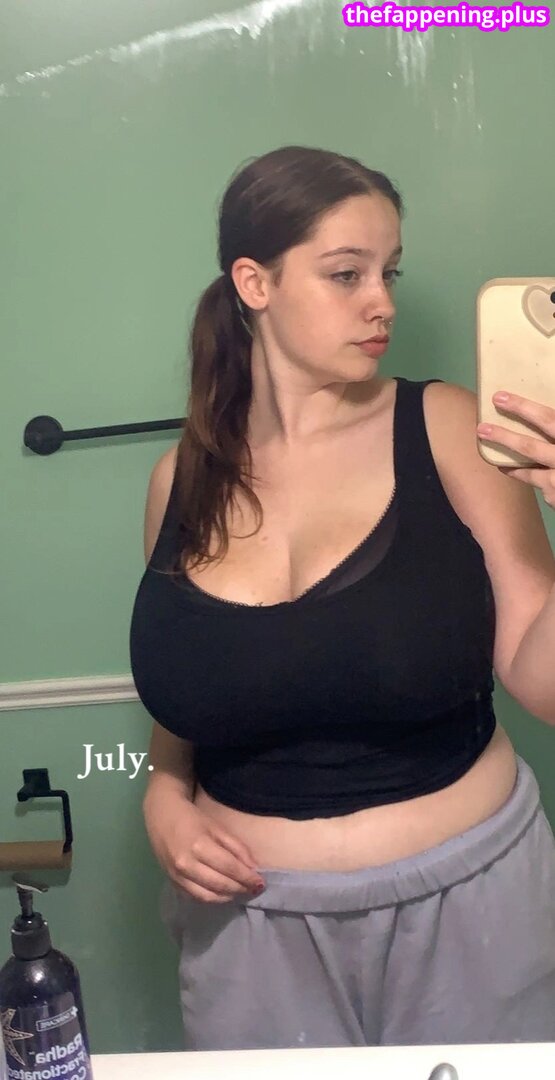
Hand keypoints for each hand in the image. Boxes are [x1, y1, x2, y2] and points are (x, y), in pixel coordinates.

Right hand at [144, 788, 264, 903]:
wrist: (161, 816)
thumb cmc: (193, 818)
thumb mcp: (217, 827)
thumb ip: (236, 847)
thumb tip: (253, 867)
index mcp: (200, 846)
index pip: (230, 868)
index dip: (247, 877)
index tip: (261, 882)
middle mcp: (187, 864)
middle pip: (220, 884)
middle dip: (240, 888)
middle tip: (254, 888)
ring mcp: (177, 876)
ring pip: (208, 896)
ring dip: (228, 896)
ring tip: (240, 891)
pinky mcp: (172, 882)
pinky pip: (195, 897)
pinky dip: (212, 898)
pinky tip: (223, 893)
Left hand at [477, 391, 554, 508]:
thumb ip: (554, 426)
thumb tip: (545, 419)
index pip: (548, 419)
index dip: (523, 408)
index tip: (499, 397)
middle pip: (531, 447)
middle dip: (504, 436)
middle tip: (481, 428)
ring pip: (531, 472)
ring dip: (509, 463)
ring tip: (492, 453)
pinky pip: (542, 486)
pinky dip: (532, 478)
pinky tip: (518, 471)